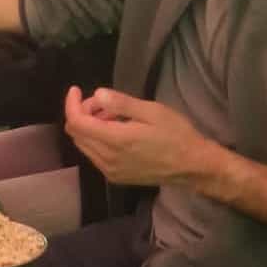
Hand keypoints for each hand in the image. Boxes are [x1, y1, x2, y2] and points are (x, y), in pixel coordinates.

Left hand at [64, 86, 212, 186]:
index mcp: (115, 141)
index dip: (71, 103)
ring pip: (83, 145)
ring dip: (89, 127)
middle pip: (76, 133)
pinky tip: (116, 131)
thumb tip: (97, 94)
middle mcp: (107, 159)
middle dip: (82, 113)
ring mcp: (110, 171)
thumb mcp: (152, 112)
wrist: (194, 167)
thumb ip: (122, 104)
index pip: (77, 122)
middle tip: (103, 103)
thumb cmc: (176, 135)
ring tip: (113, 115)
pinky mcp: (115, 177)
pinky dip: (97, 140)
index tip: (77, 89)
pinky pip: (94, 155)